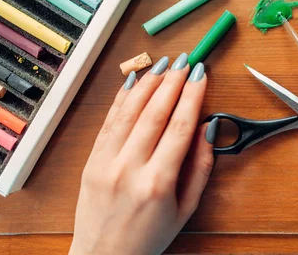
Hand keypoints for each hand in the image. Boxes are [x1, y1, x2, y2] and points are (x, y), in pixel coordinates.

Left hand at [70, 54, 216, 254]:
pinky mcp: (91, 160)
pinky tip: (134, 82)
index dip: (192, 95)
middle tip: (184, 60)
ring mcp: (106, 162)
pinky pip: (108, 121)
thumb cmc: (148, 237)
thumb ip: (200, 168)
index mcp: (158, 182)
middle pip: (154, 112)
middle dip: (172, 81)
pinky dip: (122, 99)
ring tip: (162, 64)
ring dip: (147, 83)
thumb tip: (207, 129)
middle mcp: (129, 168)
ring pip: (129, 111)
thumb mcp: (185, 209)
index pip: (180, 126)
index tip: (200, 74)